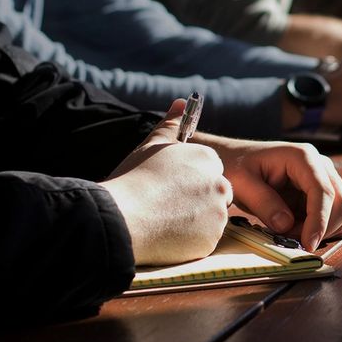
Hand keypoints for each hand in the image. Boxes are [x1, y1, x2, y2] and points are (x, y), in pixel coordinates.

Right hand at [102, 100, 232, 264]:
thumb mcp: (152, 145)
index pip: (210, 169)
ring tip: (165, 220)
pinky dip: (192, 239)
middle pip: (216, 193)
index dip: (190, 180)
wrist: (122, 218)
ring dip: (196, 220)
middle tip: (168, 206)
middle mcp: (219, 183)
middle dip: (198, 199)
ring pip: (212, 217)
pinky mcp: (212, 239)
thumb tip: (181, 102)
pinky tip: (168, 235)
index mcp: (207, 159)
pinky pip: (206, 239)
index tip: (171, 187)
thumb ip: (171, 124)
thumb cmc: (134, 179)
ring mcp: (218, 213)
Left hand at [194, 135, 341, 250]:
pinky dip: (319, 230)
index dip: (319, 220)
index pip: (323, 191)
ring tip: (288, 232)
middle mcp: (320, 165)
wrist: (234, 160)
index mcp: (303, 157)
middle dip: (320, 228)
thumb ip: (264, 203)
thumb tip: (286, 225)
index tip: (307, 244)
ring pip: (340, 212)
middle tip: (289, 239)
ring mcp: (323, 179)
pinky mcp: (320, 194)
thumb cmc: (236, 166)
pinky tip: (296, 230)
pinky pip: (332, 217)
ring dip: (320, 230)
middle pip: (340, 203)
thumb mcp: (242, 183)